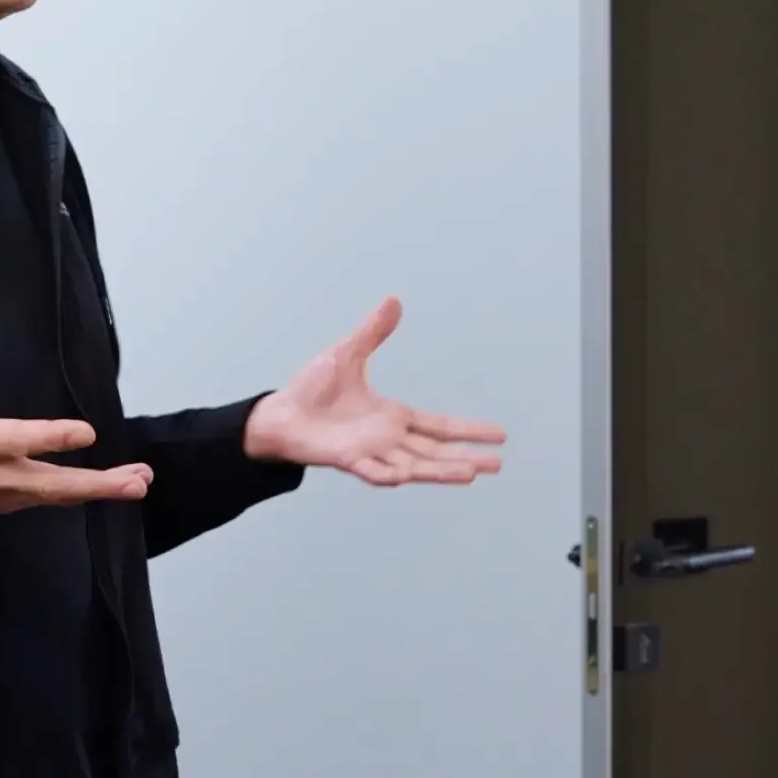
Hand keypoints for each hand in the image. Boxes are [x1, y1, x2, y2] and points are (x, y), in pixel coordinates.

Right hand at [0, 289, 153, 520]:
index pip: (23, 439)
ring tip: (136, 484)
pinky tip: (98, 489)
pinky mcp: (0, 506)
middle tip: (138, 480)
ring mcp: (0, 496)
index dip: (55, 437)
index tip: (87, 433)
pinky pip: (43, 501)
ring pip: (56, 496)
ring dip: (97, 490)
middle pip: (56, 484)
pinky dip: (73, 496)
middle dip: (100, 484)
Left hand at [243, 297, 506, 486]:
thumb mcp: (348, 353)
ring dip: (440, 472)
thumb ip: (373, 332)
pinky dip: (386, 474)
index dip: (468, 430)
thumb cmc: (311, 390)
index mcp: (393, 417)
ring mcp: (370, 452)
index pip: (440, 426)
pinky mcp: (346, 459)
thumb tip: (394, 301)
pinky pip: (371, 470)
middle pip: (435, 452)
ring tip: (470, 474)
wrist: (278, 414)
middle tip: (497, 464)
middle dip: (466, 458)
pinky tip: (405, 477)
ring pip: (413, 466)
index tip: (499, 435)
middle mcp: (388, 439)